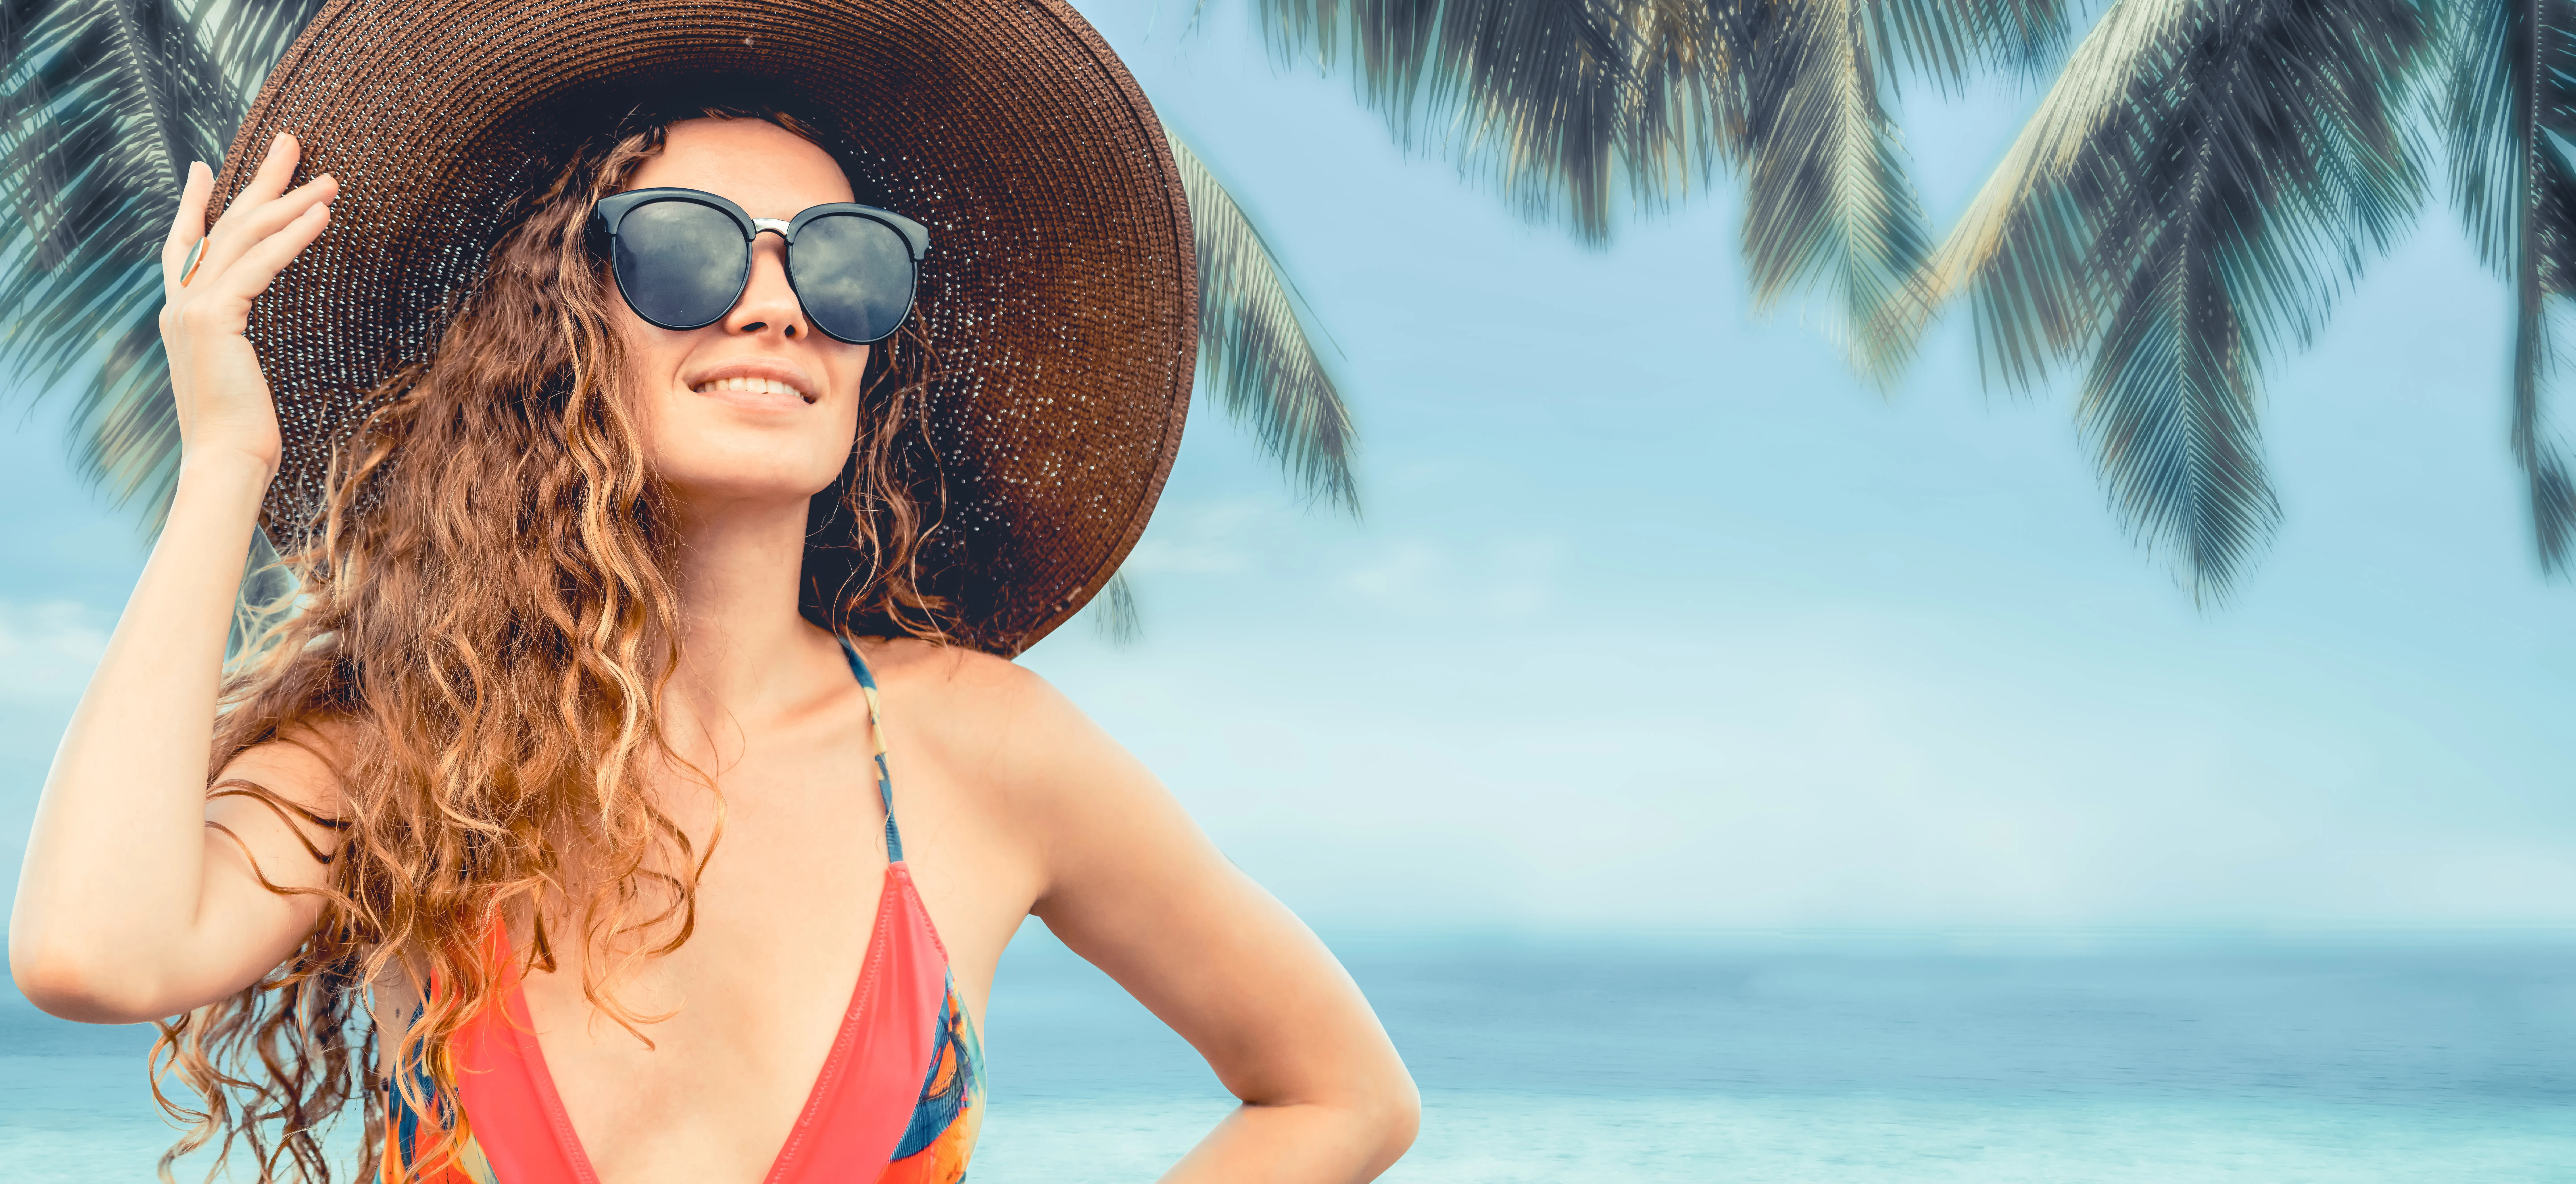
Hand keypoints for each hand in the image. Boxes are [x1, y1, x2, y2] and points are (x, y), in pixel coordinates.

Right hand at [157, 133, 338, 479]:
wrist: (226, 461)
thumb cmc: (242, 429)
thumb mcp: (236, 373)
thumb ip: (236, 342)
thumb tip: (247, 335)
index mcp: (184, 315)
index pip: (186, 246)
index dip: (195, 204)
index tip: (206, 167)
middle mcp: (181, 304)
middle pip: (223, 226)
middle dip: (258, 182)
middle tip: (291, 142)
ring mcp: (193, 310)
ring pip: (245, 238)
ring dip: (289, 203)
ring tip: (329, 177)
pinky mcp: (216, 320)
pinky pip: (261, 265)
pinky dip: (292, 237)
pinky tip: (321, 216)